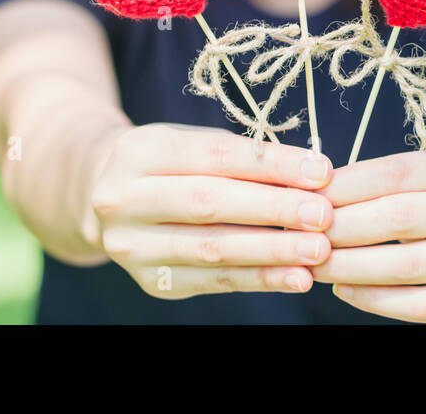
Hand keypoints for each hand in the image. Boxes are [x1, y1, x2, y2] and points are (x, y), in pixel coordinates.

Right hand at [91, 123, 334, 298]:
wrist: (102, 196)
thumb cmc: (169, 163)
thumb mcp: (192, 143)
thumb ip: (242, 157)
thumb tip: (310, 176)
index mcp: (139, 151)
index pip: (214, 154)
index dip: (270, 164)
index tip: (319, 170)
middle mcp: (124, 199)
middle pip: (209, 203)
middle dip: (273, 209)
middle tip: (323, 214)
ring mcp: (132, 245)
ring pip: (212, 248)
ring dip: (272, 251)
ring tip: (317, 250)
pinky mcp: (151, 281)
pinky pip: (214, 281)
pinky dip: (259, 279)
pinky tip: (295, 277)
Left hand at [313, 145, 425, 322]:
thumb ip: (393, 177)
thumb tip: (319, 193)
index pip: (401, 174)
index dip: (348, 185)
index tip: (307, 194)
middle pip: (402, 220)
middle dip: (342, 227)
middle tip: (301, 231)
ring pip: (408, 266)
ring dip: (350, 266)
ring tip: (313, 261)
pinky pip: (424, 306)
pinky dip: (377, 300)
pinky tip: (345, 289)